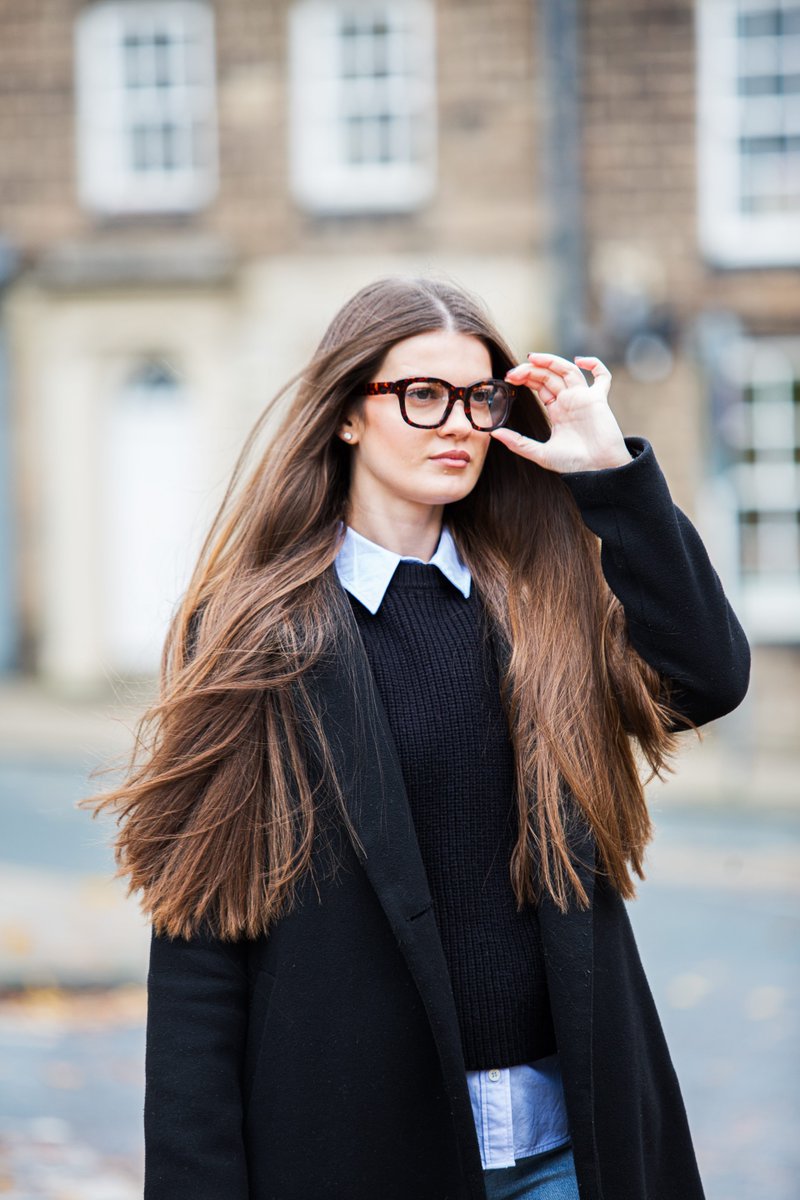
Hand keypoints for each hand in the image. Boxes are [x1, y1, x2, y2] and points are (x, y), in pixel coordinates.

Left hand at [490, 352, 632, 472]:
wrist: (597, 471)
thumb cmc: (573, 464)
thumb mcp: (540, 453)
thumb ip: (518, 443)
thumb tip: (494, 434)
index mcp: (557, 410)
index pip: (540, 385)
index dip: (525, 377)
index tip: (509, 378)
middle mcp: (570, 401)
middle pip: (550, 375)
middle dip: (531, 370)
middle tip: (513, 373)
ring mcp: (584, 398)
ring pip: (568, 370)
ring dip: (551, 361)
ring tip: (533, 358)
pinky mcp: (598, 400)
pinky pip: (602, 377)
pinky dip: (595, 365)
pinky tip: (580, 360)